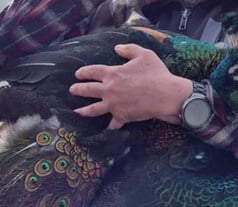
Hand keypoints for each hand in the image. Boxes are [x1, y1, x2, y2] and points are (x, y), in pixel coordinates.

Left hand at [69, 44, 193, 128]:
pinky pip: (112, 124)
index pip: (92, 72)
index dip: (83, 72)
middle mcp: (109, 90)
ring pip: (93, 109)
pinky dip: (110, 125)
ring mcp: (113, 105)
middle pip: (87, 90)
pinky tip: (107, 127)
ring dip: (83, 110)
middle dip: (78, 89)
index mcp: (112, 74)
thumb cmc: (155, 73)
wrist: (165, 94)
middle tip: (72, 90)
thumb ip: (128, 49)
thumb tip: (116, 48)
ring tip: (77, 111)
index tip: (77, 74)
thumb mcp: (144, 54)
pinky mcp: (121, 117)